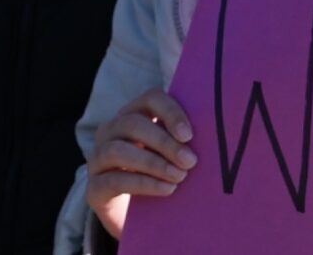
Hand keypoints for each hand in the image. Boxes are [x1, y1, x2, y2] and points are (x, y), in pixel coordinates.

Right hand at [88, 89, 197, 235]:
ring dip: (153, 163)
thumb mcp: (175, 152)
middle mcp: (111, 131)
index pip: (150, 98)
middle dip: (164, 142)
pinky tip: (167, 189)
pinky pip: (115, 179)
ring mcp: (98, 158)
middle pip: (132, 124)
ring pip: (119, 150)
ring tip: (180, 176)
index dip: (170, 112)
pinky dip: (144, 183)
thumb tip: (217, 130)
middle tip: (190, 161)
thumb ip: (185, 138)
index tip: (189, 135)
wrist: (139, 215)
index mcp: (134, 113)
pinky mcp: (94, 187)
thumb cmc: (164, 173)